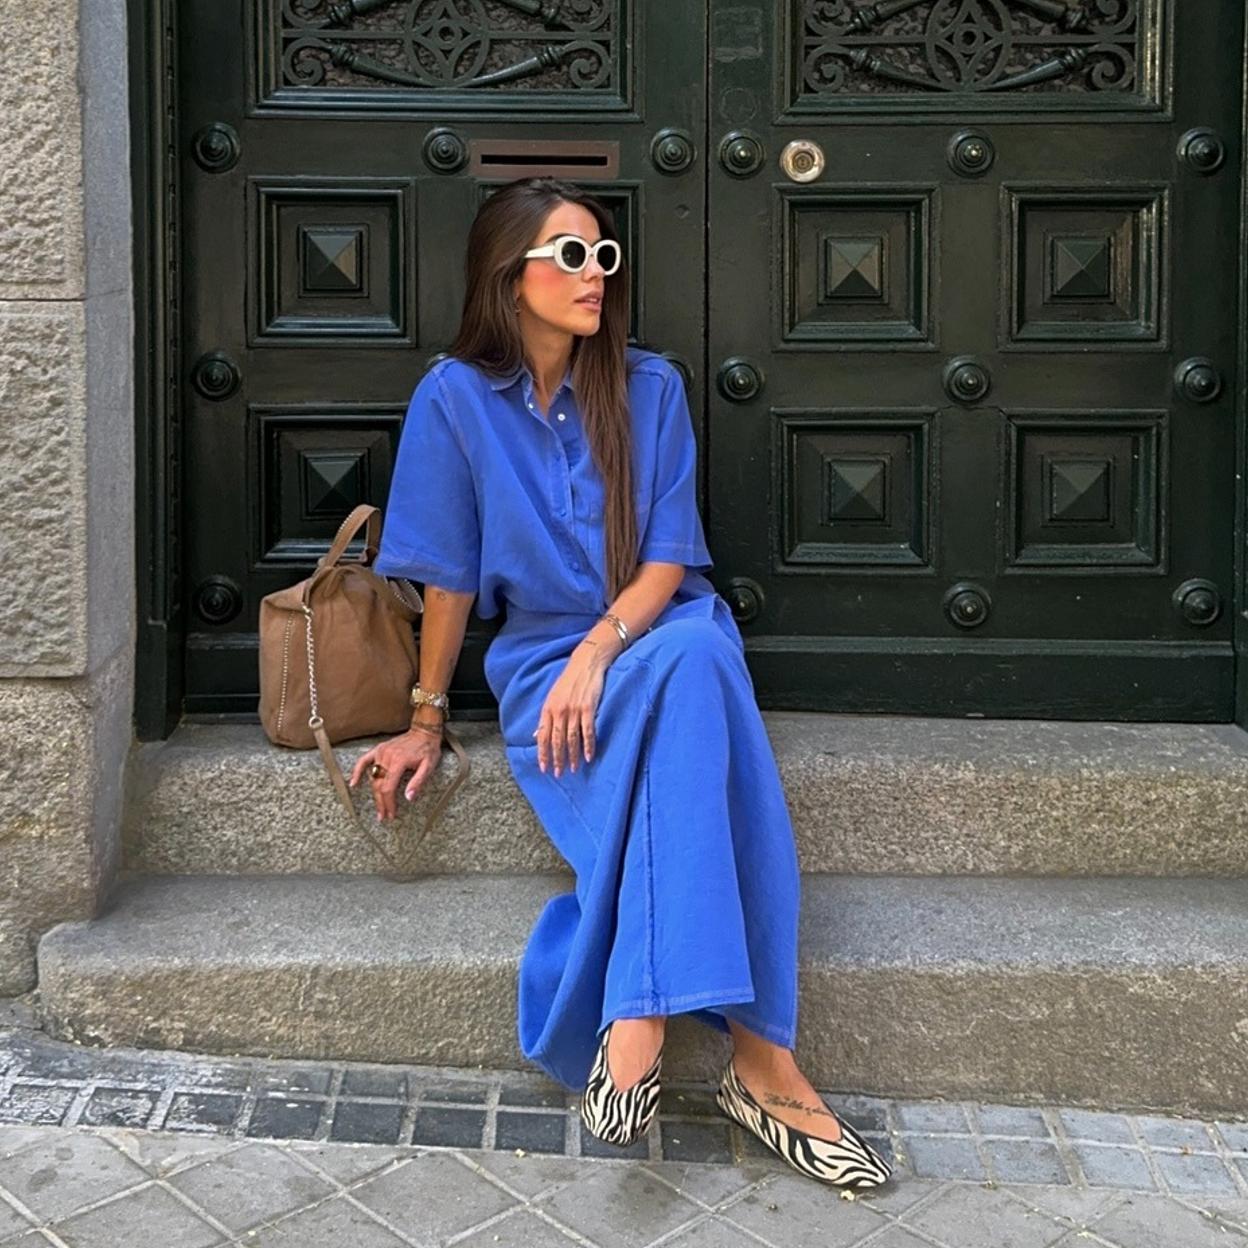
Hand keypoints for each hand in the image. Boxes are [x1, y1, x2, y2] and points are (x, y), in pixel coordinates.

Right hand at [349, 725, 443, 821]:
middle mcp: (387, 756)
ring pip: (373, 777)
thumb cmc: (428, 749)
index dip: (389, 803)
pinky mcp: (379, 749)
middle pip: (379, 785)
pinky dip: (357, 772)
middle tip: (383, 816)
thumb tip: (408, 798)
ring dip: (374, 794)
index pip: (389, 788)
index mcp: (399, 761)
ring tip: (378, 807)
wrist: (424, 731)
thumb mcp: (428, 766)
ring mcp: (381, 752)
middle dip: (381, 803)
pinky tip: (353, 783)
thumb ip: (418, 782)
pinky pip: (363, 761)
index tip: (391, 814)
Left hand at [534, 649, 605, 775]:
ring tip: (574, 768)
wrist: (586, 663)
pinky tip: (589, 756)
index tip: (543, 768)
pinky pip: (587, 731)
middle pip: (556, 740)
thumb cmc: (569, 680)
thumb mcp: (553, 697)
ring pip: (571, 738)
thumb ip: (546, 717)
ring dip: (572, 756)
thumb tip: (537, 736)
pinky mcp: (588, 708)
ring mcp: (574, 710)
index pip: (543, 736)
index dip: (542, 753)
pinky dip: (588, 745)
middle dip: (557, 759)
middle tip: (558, 773)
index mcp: (548, 708)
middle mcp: (559, 710)